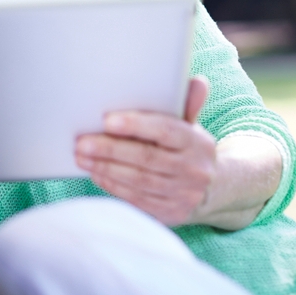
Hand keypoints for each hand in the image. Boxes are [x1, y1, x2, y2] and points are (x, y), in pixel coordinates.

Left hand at [75, 76, 214, 225]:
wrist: (213, 189)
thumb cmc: (188, 149)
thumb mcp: (192, 126)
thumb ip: (188, 104)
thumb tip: (196, 82)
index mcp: (197, 142)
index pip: (165, 130)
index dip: (135, 125)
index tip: (107, 120)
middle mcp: (193, 169)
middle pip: (146, 158)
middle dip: (110, 150)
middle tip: (82, 142)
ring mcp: (183, 194)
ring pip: (138, 180)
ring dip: (105, 168)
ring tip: (82, 157)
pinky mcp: (170, 212)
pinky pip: (136, 199)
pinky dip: (113, 186)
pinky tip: (97, 174)